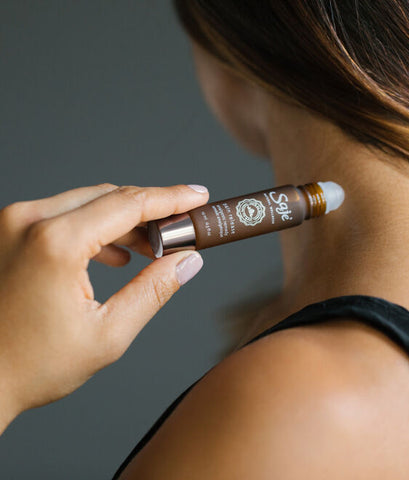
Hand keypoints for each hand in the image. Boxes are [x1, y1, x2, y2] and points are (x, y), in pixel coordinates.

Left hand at [0, 183, 207, 431]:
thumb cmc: (32, 365)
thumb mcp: (108, 333)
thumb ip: (154, 290)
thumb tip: (187, 262)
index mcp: (56, 244)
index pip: (130, 204)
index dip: (172, 198)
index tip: (197, 195)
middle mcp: (29, 221)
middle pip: (111, 197)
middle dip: (152, 210)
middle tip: (181, 229)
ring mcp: (14, 223)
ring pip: (89, 202)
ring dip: (126, 221)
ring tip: (152, 248)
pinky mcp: (9, 231)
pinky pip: (65, 214)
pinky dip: (97, 227)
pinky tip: (115, 254)